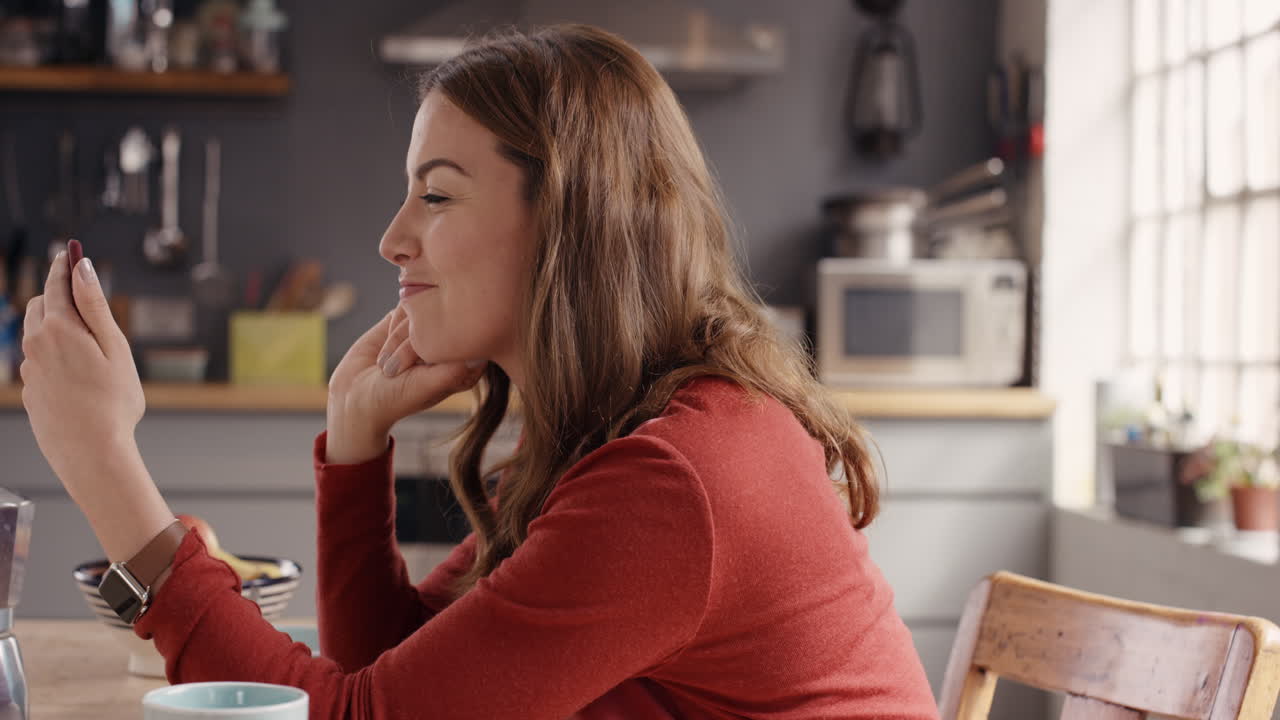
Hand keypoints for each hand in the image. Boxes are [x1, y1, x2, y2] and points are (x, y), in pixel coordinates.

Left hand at [21, 250, 144, 495]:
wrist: (90, 453)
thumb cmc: (113, 403)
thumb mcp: (114, 348)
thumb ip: (95, 306)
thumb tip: (81, 268)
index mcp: (60, 329)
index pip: (56, 285)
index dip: (63, 266)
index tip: (69, 253)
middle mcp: (36, 345)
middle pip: (41, 306)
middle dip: (58, 296)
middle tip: (82, 299)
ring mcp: (29, 370)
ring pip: (37, 335)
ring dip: (56, 328)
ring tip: (87, 346)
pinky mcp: (30, 391)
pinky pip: (38, 363)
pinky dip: (54, 357)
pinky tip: (78, 379)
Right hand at [326, 303, 484, 462]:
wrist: (355, 396)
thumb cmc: (393, 399)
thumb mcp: (425, 387)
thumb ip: (452, 371)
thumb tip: (480, 354)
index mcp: (465, 366)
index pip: (471, 338)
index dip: (447, 345)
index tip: (424, 365)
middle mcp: (451, 346)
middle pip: (449, 321)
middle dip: (418, 342)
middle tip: (401, 368)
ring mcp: (430, 330)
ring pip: (427, 309)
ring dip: (402, 336)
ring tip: (390, 365)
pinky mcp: (409, 318)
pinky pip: (408, 305)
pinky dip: (394, 325)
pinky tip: (385, 347)